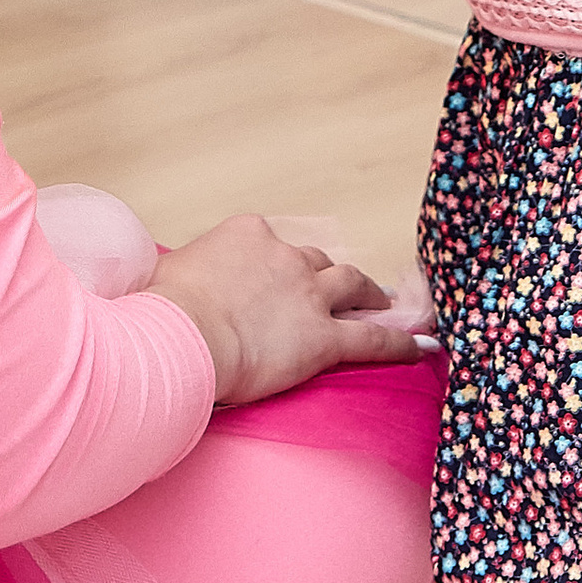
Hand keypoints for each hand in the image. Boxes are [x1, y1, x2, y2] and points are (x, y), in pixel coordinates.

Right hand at [147, 213, 429, 404]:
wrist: (181, 338)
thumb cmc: (162, 311)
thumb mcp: (166, 275)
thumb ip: (183, 274)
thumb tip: (169, 285)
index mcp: (246, 234)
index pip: (269, 245)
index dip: (274, 264)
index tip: (271, 279)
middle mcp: (283, 256)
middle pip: (315, 261)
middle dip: (323, 275)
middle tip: (332, 291)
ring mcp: (308, 294)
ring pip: (350, 285)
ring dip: (368, 293)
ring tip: (380, 302)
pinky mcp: (323, 338)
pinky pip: (371, 339)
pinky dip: (398, 343)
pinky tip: (419, 348)